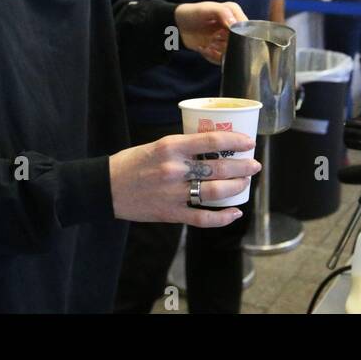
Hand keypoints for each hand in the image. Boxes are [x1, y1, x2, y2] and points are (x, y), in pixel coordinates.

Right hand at [109, 132, 259, 227]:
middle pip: (219, 168)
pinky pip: (202, 218)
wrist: (106, 187)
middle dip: (243, 167)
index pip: (212, 141)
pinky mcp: (170, 213)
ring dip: (236, 188)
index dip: (235, 141)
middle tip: (254, 165)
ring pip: (215, 192)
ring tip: (245, 183)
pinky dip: (222, 217)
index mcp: (171, 146)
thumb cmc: (133, 162)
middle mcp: (174, 169)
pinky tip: (235, 213)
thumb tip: (215, 146)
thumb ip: (184, 147)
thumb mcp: (158, 145)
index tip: (249, 142)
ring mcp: (173, 193)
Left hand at [174, 1, 246, 64]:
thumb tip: (235, 25)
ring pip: (233, 53)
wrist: (177, 26)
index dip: (237, 34)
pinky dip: (213, 57)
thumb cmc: (192, 13)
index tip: (222, 33)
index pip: (247, 27)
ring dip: (218, 51)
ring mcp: (228, 40)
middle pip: (241, 43)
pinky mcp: (221, 51)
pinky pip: (223, 60)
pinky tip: (204, 49)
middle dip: (226, 44)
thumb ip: (223, 13)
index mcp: (235, 14)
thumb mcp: (207, 9)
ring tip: (208, 45)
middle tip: (213, 39)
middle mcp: (234, 27)